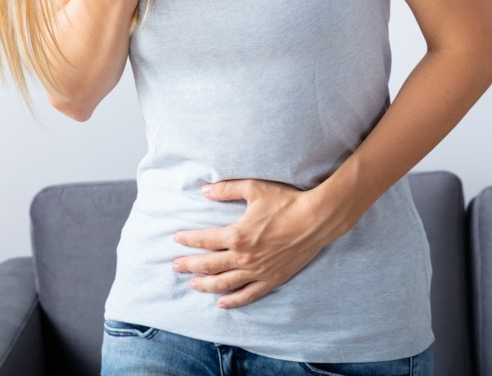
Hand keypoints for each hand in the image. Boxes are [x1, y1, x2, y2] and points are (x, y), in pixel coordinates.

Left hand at [171, 179, 343, 308]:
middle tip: (175, 266)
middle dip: (189, 265)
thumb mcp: (254, 189)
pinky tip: (222, 303)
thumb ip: (227, 189)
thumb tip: (204, 190)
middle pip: (209, 264)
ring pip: (225, 283)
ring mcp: (258, 271)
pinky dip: (233, 300)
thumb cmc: (286, 201)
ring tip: (193, 284)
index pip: (205, 240)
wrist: (316, 219)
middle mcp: (244, 257)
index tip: (176, 238)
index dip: (188, 239)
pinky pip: (249, 294)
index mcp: (237, 235)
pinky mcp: (272, 279)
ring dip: (206, 285)